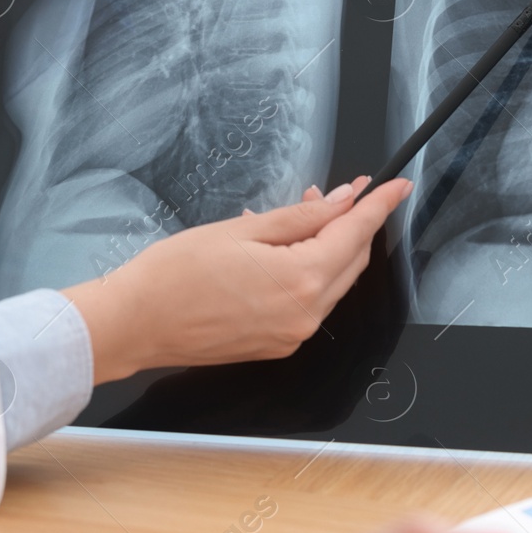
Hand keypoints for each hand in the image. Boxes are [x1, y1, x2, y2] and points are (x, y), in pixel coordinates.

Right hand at [65, 176, 410, 382]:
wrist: (134, 323)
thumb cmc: (173, 275)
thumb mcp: (242, 229)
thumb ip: (300, 217)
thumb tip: (340, 203)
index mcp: (301, 281)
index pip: (356, 234)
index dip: (379, 205)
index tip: (396, 186)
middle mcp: (305, 316)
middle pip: (350, 262)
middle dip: (349, 224)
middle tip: (338, 193)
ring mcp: (292, 335)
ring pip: (330, 283)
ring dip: (326, 248)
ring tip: (301, 216)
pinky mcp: (275, 345)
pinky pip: (306, 303)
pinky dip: (305, 273)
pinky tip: (280, 251)